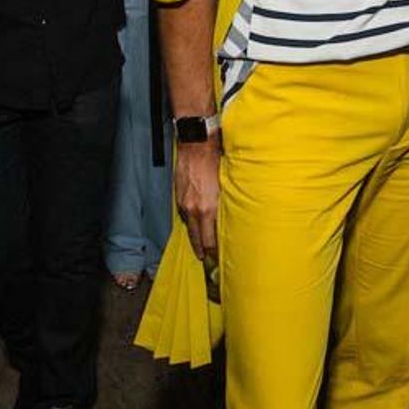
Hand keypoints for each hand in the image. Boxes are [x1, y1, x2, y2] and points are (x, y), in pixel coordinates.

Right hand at [175, 141, 220, 263]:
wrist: (196, 146)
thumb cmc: (215, 162)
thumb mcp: (226, 186)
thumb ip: (226, 205)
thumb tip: (229, 220)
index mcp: (208, 209)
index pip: (210, 240)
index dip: (213, 252)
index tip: (218, 260)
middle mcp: (194, 210)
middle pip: (197, 239)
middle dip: (203, 252)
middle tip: (207, 261)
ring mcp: (184, 204)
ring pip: (190, 228)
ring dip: (196, 239)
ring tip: (201, 250)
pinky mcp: (179, 197)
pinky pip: (185, 215)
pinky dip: (190, 222)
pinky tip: (195, 225)